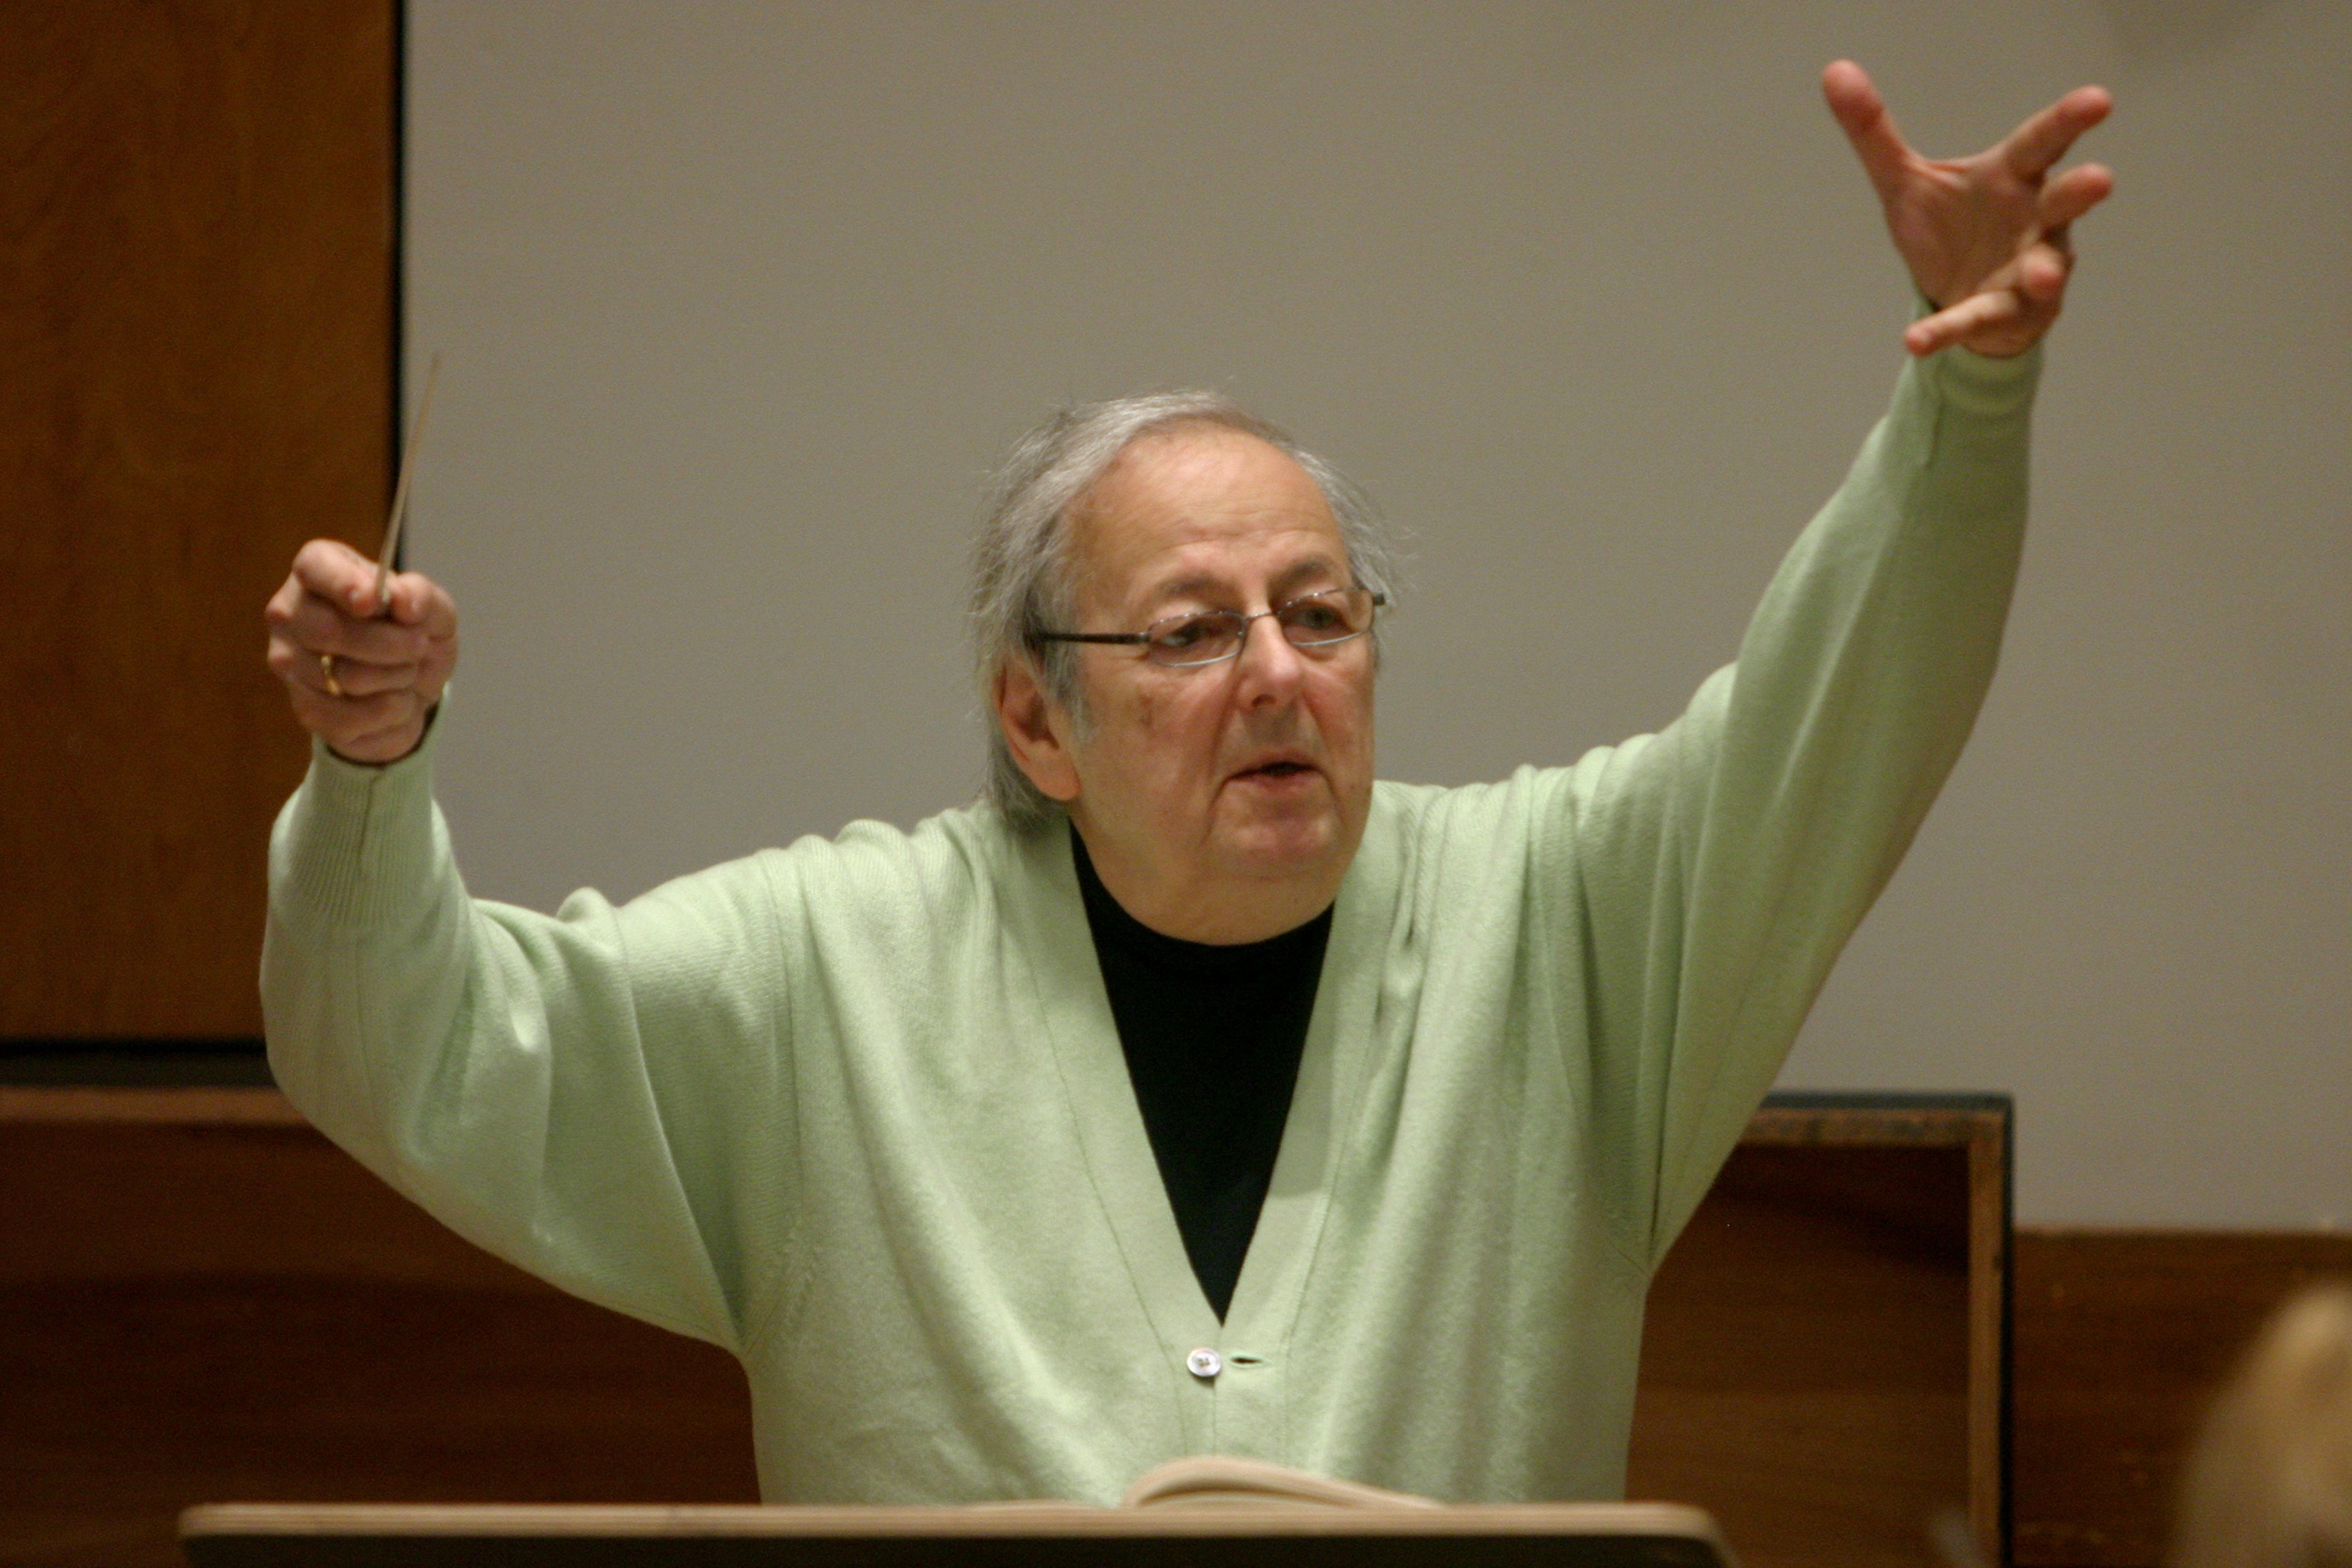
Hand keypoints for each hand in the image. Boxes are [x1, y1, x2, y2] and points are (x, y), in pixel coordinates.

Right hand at [265, 539, 457, 764]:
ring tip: (406, 672)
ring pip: (344, 677)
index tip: (373, 602)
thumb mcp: (433, 607)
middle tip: (419, 646)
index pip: (315, 567)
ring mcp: (289, 662)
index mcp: (319, 571)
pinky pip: (348, 718)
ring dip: (396, 679)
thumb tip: (402, 602)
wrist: (414, 683)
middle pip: (330, 631)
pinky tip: (394, 700)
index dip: (343, 583)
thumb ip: (421, 595)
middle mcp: (291, 612)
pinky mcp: (304, 708)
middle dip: (392, 644)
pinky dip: (388, 712)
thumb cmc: (414, 631)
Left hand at [1823, 60, 2113, 357]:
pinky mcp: (2006, 313)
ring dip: (2044, 271)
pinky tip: (1915, 342)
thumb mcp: (1903, 180)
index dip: (2068, 121)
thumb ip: (1873, 131)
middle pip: (2064, 200)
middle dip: (2081, 191)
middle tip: (2101, 179)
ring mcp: (2029, 268)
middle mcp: (2034, 220)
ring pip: (2046, 267)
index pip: (2042, 142)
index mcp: (2011, 177)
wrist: (1953, 294)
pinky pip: (1978, 320)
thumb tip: (1834, 71)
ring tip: (2042, 275)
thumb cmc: (1948, 226)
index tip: (2098, 101)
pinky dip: (1948, 331)